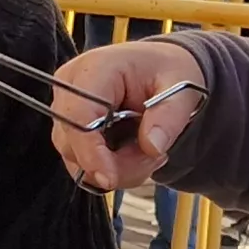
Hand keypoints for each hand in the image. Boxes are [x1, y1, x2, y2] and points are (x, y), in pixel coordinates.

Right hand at [49, 39, 204, 194]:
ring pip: (77, 161)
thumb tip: (151, 147)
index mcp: (93, 69)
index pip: (78, 115)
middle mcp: (69, 89)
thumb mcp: (182, 88)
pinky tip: (134, 153)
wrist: (160, 70)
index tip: (109, 179)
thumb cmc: (166, 72)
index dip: (89, 151)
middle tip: (157, 155)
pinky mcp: (70, 133)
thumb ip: (169, 116)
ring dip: (118, 169)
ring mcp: (66, 113)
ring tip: (149, 150)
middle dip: (116, 164)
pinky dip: (112, 169)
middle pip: (73, 145)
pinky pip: (83, 166)